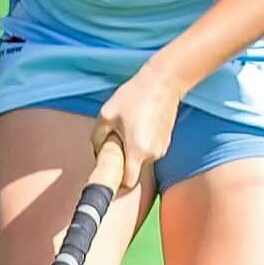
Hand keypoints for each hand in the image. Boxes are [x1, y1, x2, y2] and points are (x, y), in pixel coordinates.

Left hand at [95, 69, 183, 193]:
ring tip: (129, 128)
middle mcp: (152, 154)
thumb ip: (97, 138)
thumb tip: (97, 151)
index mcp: (137, 151)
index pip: (128, 183)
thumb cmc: (134, 97)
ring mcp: (162, 148)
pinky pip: (149, 150)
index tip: (109, 172)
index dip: (117, 181)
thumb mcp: (106, 115)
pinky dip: (142, 144)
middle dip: (123, 161)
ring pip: (142, 160)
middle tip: (115, 141)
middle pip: (134, 170)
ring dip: (133, 151)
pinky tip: (139, 125)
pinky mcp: (166, 141)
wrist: (163, 82)